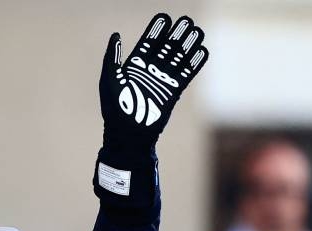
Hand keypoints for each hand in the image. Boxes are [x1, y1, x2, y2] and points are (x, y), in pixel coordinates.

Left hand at [100, 14, 208, 147]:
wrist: (128, 134)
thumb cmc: (115, 108)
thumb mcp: (109, 80)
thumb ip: (112, 57)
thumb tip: (115, 35)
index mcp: (134, 67)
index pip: (148, 43)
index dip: (156, 30)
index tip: (164, 17)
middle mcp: (150, 71)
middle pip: (166, 47)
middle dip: (176, 33)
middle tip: (186, 20)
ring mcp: (162, 81)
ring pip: (178, 58)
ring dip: (187, 45)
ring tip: (197, 30)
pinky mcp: (172, 92)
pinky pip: (186, 74)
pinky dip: (194, 63)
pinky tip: (202, 51)